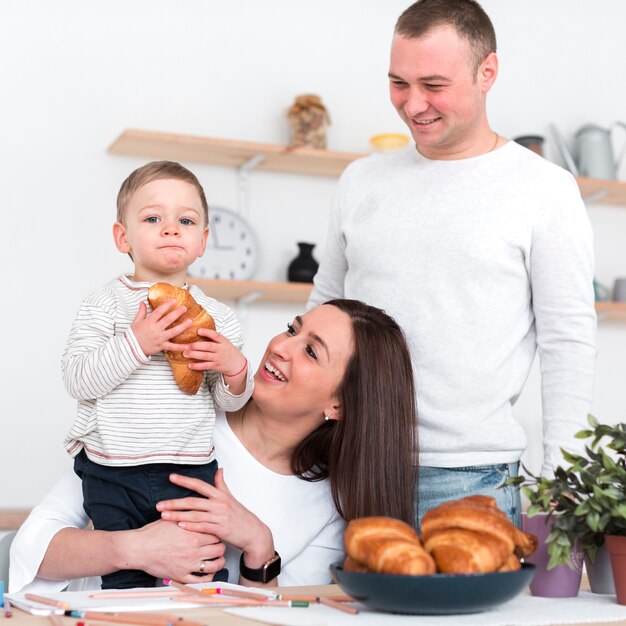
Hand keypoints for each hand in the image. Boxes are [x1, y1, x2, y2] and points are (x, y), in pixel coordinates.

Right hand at [120, 519, 224, 582]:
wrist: (139, 548)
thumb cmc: (153, 533)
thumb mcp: (173, 519)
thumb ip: (188, 516)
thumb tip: (197, 510)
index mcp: (194, 535)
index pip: (216, 534)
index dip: (217, 533)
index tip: (216, 533)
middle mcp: (194, 551)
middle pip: (218, 549)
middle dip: (220, 547)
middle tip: (218, 545)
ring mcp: (188, 565)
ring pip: (214, 565)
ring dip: (218, 562)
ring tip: (217, 559)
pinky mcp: (181, 576)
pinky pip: (200, 580)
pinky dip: (207, 577)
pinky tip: (207, 572)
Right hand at [131, 300, 191, 356]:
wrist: (130, 349)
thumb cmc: (133, 335)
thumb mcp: (135, 322)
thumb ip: (141, 312)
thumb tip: (142, 302)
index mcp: (149, 322)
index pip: (159, 311)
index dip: (167, 305)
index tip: (174, 301)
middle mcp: (155, 329)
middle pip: (168, 320)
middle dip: (177, 313)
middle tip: (184, 308)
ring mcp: (159, 338)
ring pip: (173, 332)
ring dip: (182, 327)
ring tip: (190, 321)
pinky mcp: (161, 346)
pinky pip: (172, 347)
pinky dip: (180, 347)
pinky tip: (188, 346)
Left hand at [157, 469, 274, 568]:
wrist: (252, 532)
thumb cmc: (240, 515)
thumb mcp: (231, 497)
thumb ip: (222, 484)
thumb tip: (219, 470)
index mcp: (220, 495)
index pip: (200, 485)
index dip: (185, 480)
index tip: (171, 477)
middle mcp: (219, 504)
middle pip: (193, 501)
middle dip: (174, 503)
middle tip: (159, 504)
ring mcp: (219, 516)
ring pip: (194, 514)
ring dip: (177, 515)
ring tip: (163, 516)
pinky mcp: (220, 529)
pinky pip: (202, 527)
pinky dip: (190, 526)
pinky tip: (179, 526)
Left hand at [181, 328, 246, 375]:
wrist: (236, 364)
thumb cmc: (227, 350)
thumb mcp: (224, 342)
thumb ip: (214, 338)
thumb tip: (198, 330)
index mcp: (223, 341)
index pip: (216, 335)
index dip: (207, 333)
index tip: (198, 330)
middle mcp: (221, 349)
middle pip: (208, 346)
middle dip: (196, 346)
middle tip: (186, 345)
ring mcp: (218, 358)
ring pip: (205, 356)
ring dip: (194, 355)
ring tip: (185, 353)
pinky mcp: (216, 366)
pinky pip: (205, 366)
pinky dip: (197, 366)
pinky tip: (190, 365)